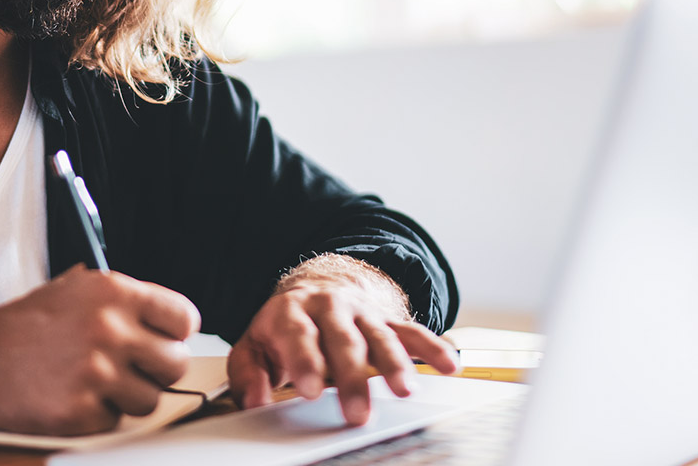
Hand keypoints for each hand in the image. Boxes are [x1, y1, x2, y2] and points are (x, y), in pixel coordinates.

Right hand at [0, 265, 200, 434]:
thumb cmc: (28, 325)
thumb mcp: (77, 289)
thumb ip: (124, 303)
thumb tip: (172, 326)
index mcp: (114, 292)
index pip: (184, 318)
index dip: (175, 334)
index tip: (163, 341)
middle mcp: (110, 329)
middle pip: (176, 363)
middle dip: (156, 370)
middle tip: (132, 369)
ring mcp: (97, 372)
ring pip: (150, 399)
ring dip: (128, 397)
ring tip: (96, 383)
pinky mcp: (81, 410)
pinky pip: (116, 421)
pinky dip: (99, 415)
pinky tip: (74, 396)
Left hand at [228, 258, 459, 424]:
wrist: (317, 286)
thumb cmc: (284, 326)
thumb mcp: (255, 344)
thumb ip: (248, 373)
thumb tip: (251, 401)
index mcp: (292, 312)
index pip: (298, 334)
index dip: (304, 361)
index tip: (309, 391)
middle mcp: (330, 308)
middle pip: (344, 340)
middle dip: (352, 377)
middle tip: (357, 412)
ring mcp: (363, 313)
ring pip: (381, 336)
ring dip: (394, 363)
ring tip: (405, 390)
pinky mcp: (388, 320)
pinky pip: (413, 332)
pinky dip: (432, 348)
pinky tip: (449, 366)